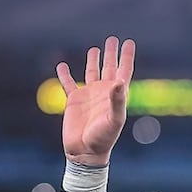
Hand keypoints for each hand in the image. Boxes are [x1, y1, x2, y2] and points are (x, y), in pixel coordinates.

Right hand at [55, 36, 135, 165]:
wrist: (85, 152)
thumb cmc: (104, 138)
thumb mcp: (114, 119)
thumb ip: (117, 100)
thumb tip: (118, 81)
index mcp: (116, 95)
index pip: (124, 70)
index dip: (127, 57)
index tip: (129, 42)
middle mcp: (104, 92)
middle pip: (109, 68)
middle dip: (111, 54)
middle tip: (113, 39)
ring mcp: (89, 95)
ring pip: (92, 72)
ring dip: (93, 60)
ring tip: (95, 48)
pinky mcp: (74, 101)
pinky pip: (68, 83)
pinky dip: (64, 74)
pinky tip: (62, 65)